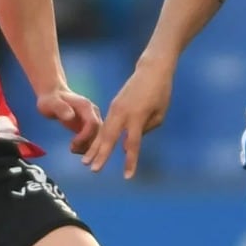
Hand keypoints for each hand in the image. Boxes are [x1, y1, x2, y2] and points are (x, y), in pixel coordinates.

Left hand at [37, 87, 101, 154]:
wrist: (53, 94)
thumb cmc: (51, 99)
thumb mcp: (51, 103)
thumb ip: (60, 108)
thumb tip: (70, 116)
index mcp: (85, 106)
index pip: (93, 123)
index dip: (85, 136)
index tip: (74, 143)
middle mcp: (93, 112)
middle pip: (98, 132)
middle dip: (88, 144)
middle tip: (73, 149)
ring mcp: (93, 118)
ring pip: (98, 137)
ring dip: (87, 147)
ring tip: (72, 149)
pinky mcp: (89, 125)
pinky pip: (93, 138)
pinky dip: (86, 146)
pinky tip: (75, 148)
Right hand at [83, 58, 174, 178]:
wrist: (151, 69)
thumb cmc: (160, 92)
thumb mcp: (159, 114)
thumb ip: (144, 131)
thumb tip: (128, 144)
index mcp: (138, 116)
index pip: (133, 143)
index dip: (130, 161)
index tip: (127, 177)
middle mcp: (123, 112)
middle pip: (110, 137)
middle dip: (101, 155)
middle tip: (93, 170)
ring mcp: (116, 107)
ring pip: (103, 131)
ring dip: (95, 147)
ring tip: (86, 162)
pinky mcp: (114, 105)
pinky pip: (105, 125)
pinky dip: (99, 138)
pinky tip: (94, 149)